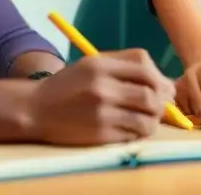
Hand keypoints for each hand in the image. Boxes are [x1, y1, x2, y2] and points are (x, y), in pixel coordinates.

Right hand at [29, 49, 174, 145]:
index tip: (163, 87)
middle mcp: (101, 88)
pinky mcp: (99, 134)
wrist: (36, 109)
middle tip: (162, 105)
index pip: (144, 66)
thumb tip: (165, 83)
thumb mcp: (92, 64)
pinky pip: (133, 135)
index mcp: (99, 65)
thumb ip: (125, 66)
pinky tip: (133, 127)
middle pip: (150, 94)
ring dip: (154, 120)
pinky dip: (139, 132)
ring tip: (149, 118)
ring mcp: (101, 113)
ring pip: (146, 118)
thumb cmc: (69, 85)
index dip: (159, 77)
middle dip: (162, 101)